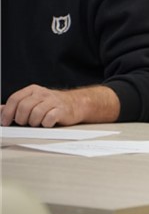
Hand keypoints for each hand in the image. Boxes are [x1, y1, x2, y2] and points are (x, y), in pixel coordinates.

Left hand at [0, 84, 118, 126]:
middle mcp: (42, 93)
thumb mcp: (33, 101)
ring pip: (35, 114)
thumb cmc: (52, 104)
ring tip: (38, 123)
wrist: (76, 104)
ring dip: (34, 122)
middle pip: (24, 107)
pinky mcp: (62, 110)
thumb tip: (0, 110)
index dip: (7, 112)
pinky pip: (48, 119)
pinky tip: (47, 123)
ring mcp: (53, 101)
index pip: (15, 99)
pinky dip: (45, 124)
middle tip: (25, 123)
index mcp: (33, 90)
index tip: (5, 122)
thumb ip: (16, 105)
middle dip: (21, 119)